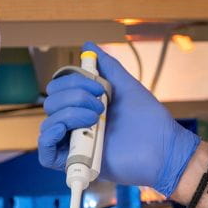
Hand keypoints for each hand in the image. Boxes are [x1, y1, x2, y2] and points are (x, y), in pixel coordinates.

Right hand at [38, 43, 201, 196]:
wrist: (162, 148)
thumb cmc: (149, 119)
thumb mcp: (126, 86)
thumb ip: (107, 66)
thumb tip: (88, 45)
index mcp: (85, 105)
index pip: (58, 89)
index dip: (72, 82)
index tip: (99, 86)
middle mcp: (77, 123)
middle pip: (51, 103)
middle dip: (73, 97)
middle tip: (101, 104)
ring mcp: (75, 143)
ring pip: (49, 123)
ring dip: (69, 114)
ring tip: (95, 119)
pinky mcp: (75, 162)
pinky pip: (45, 152)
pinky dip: (48, 137)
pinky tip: (63, 129)